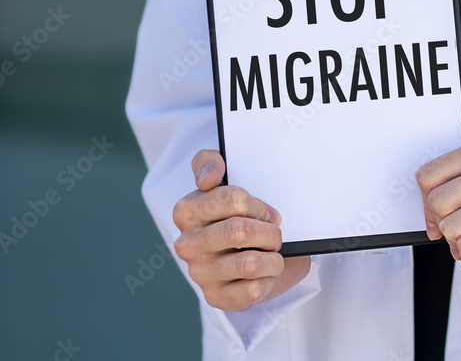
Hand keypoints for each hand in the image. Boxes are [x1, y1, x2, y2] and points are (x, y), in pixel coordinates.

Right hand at [172, 149, 310, 311]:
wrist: (256, 252)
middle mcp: (186, 244)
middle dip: (269, 232)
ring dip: (273, 257)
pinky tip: (264, 274)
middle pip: (241, 231)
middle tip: (274, 233)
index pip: (234, 199)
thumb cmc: (240, 214)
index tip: (265, 212)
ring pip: (250, 263)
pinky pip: (253, 290)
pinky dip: (269, 279)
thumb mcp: (227, 178)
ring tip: (272, 253)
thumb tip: (207, 177)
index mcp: (186, 211)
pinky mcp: (216, 298)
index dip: (259, 206)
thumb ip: (211, 162)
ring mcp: (199, 273)